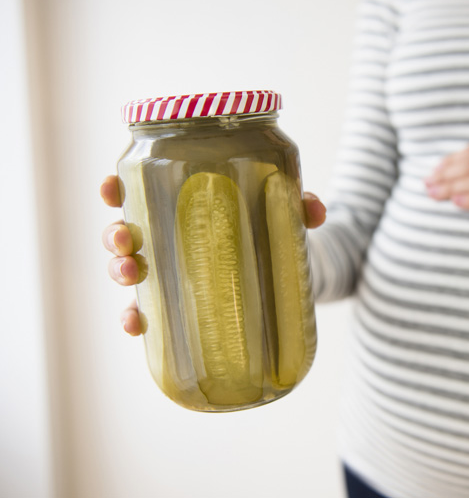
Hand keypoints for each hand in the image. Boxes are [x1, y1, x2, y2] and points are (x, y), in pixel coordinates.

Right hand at [100, 174, 326, 335]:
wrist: (292, 272)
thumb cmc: (277, 232)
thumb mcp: (288, 215)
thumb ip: (299, 206)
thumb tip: (314, 209)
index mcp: (183, 205)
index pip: (141, 190)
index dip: (116, 188)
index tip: (109, 189)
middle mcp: (169, 238)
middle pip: (127, 232)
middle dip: (115, 236)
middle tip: (126, 241)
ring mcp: (172, 274)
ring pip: (131, 271)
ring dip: (119, 272)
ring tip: (130, 275)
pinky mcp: (180, 307)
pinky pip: (149, 314)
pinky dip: (135, 319)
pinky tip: (135, 325)